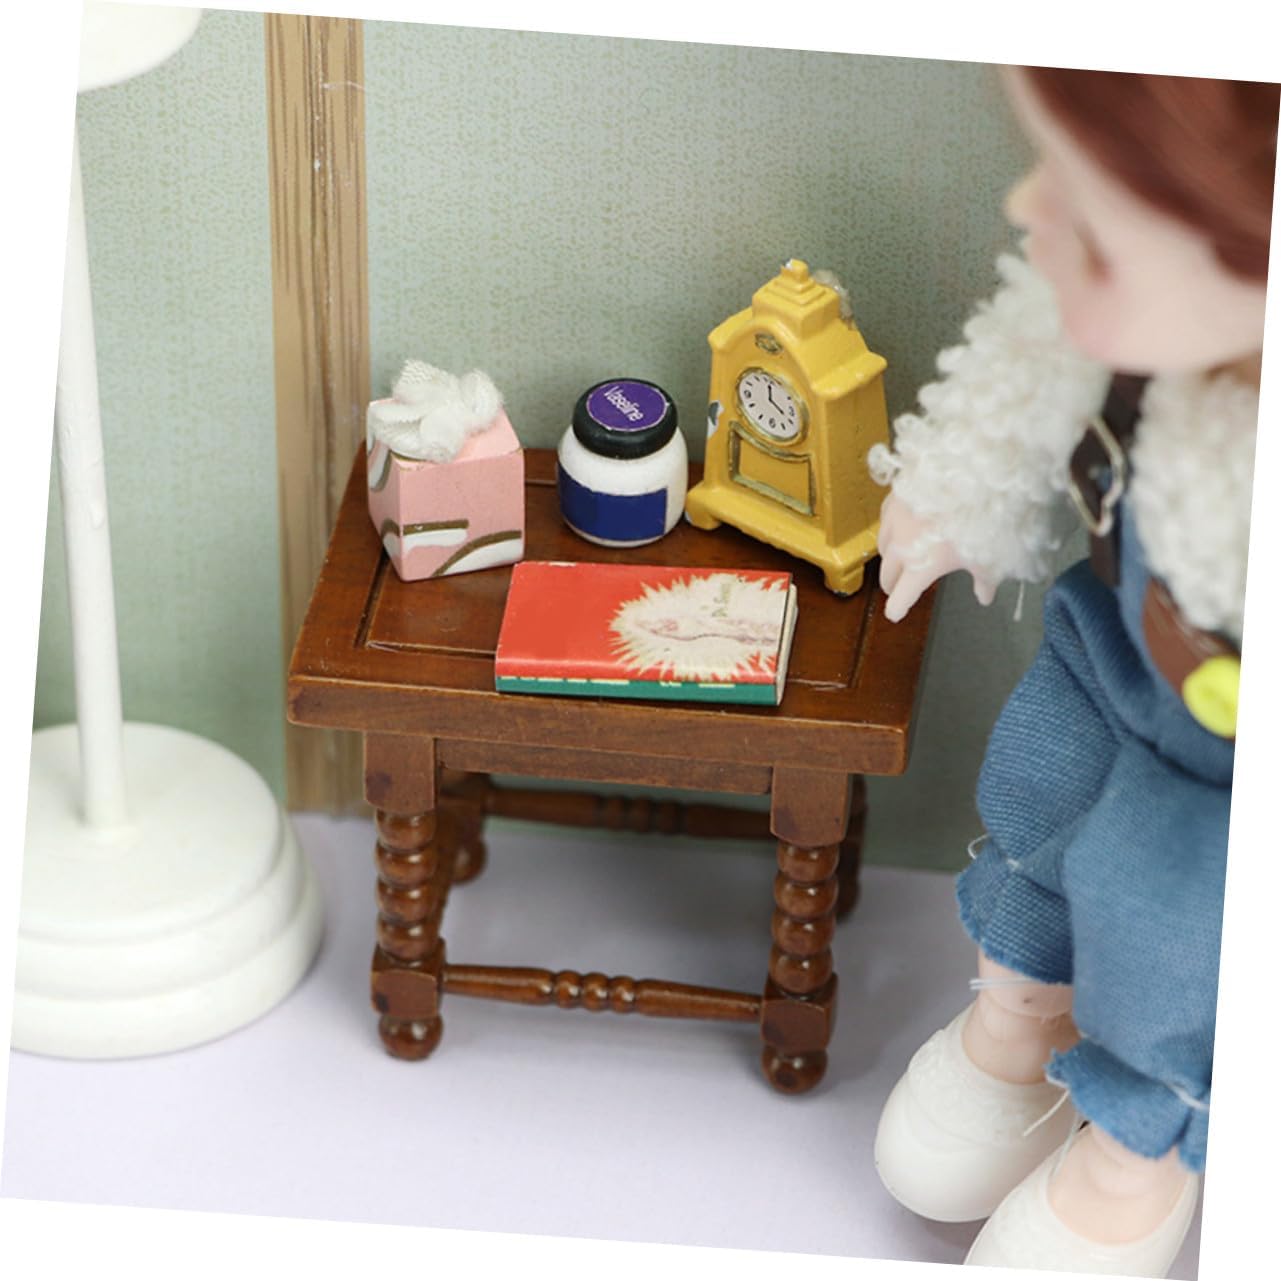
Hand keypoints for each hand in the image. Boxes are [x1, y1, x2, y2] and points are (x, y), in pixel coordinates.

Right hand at [878, 493, 996, 621]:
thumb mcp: (991, 558)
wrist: (974, 473)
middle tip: (895, 587)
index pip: (900, 598)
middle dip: (891, 583)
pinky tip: (900, 526)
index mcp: (921, 568)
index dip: (898, 609)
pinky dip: (891, 529)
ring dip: (888, 557)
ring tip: (897, 558)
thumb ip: (984, 581)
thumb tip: (984, 596)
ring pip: (882, 546)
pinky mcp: (895, 497)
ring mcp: (894, 520)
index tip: (895, 614)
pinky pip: (886, 520)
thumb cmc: (983, 519)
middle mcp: (901, 547)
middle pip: (886, 574)